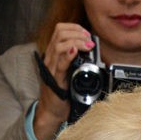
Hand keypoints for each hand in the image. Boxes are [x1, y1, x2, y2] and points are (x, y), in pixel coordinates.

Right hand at [34, 22, 92, 139]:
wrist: (51, 111)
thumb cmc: (61, 93)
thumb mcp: (70, 71)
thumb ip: (76, 61)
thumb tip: (90, 51)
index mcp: (54, 54)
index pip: (60, 29)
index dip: (75, 28)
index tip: (87, 34)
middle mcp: (50, 58)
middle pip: (60, 32)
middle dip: (77, 32)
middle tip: (89, 40)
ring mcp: (51, 68)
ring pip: (60, 44)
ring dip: (76, 41)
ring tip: (87, 46)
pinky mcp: (55, 79)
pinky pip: (60, 63)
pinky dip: (68, 55)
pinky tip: (75, 51)